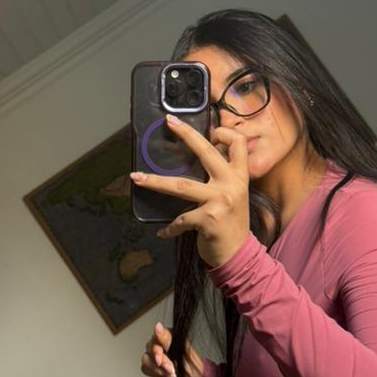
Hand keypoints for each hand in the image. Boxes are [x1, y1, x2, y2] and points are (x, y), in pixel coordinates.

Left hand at [129, 116, 250, 267]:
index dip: (224, 132)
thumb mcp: (235, 195)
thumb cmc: (232, 223)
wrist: (240, 255)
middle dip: (186, 134)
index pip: (238, 143)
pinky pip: (180, 219)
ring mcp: (220, 200)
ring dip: (155, 182)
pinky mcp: (207, 219)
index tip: (210, 131)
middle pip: (206, 151)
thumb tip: (199, 159)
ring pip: (181, 185)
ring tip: (136, 178)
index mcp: (239, 175)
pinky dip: (170, 227)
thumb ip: (223, 177)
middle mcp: (232, 183)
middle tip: (169, 122)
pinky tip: (162, 233)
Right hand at [141, 320, 204, 376]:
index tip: (163, 351)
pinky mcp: (153, 368)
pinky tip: (166, 376)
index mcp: (171, 337)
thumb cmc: (194, 367)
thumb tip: (157, 326)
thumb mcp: (183, 351)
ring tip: (172, 373)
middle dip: (161, 359)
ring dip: (158, 368)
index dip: (158, 342)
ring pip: (146, 358)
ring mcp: (157, 357)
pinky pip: (145, 368)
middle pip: (150, 346)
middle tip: (171, 367)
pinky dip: (155, 373)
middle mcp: (162, 345)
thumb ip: (167, 339)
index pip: (158, 333)